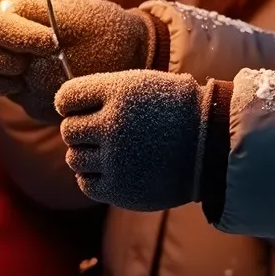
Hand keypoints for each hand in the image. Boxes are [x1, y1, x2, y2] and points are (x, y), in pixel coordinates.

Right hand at [0, 0, 158, 121]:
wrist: (126, 56)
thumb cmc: (104, 31)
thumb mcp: (79, 19)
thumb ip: (45, 19)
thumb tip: (20, 25)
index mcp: (25, 14)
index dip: (16, 34)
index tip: (51, 43)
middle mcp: (14, 40)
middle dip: (1, 58)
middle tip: (28, 65)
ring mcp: (16, 68)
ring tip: (25, 79)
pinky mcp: (25, 93)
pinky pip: (6, 93)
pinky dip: (11, 92)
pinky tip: (36, 92)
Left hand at [55, 70, 210, 212]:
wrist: (211, 145)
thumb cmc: (173, 109)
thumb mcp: (140, 85)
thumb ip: (101, 93)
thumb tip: (63, 107)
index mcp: (117, 93)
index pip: (66, 98)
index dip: (71, 103)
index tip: (82, 108)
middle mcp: (112, 126)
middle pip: (68, 130)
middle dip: (80, 129)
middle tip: (101, 131)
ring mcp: (116, 160)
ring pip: (75, 158)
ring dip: (86, 154)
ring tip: (111, 150)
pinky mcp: (121, 190)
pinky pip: (87, 184)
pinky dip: (92, 177)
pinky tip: (110, 169)